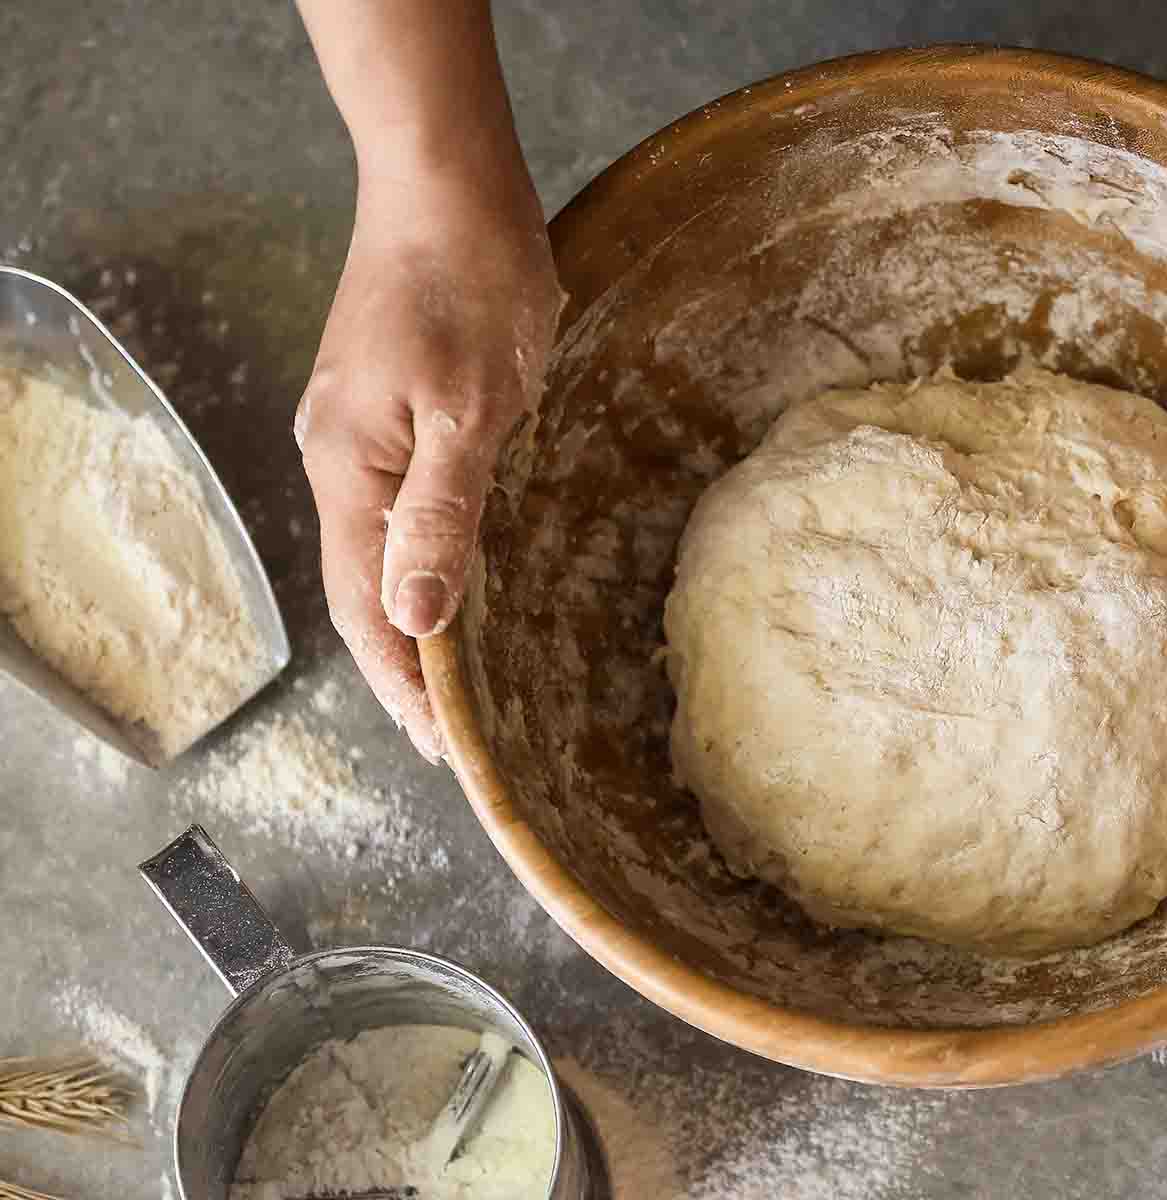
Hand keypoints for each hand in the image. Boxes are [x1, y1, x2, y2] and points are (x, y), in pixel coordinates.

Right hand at [296, 171, 560, 758]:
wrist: (450, 186)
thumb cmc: (469, 285)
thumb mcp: (470, 408)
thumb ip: (441, 517)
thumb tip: (414, 621)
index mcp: (350, 471)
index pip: (364, 609)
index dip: (402, 684)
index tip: (444, 748)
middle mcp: (341, 461)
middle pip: (363, 590)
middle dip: (406, 667)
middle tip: (456, 733)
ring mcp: (361, 434)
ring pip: (382, 551)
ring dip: (416, 618)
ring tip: (461, 679)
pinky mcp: (391, 410)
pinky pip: (402, 509)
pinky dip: (428, 560)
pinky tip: (461, 579)